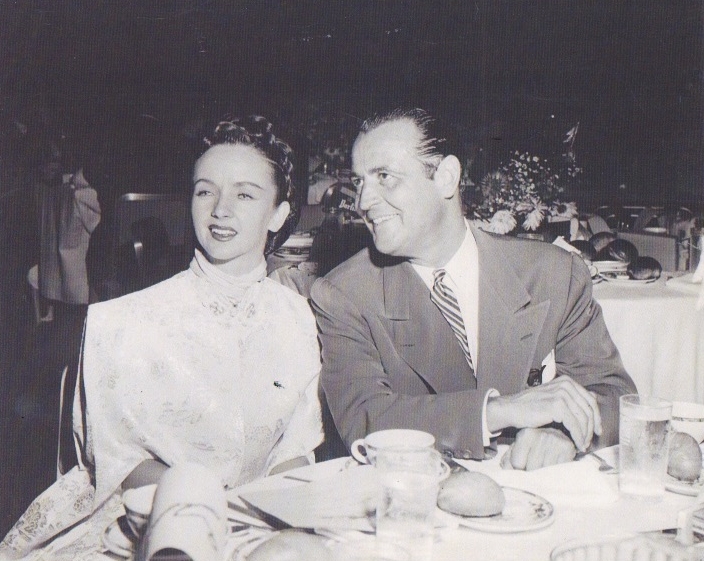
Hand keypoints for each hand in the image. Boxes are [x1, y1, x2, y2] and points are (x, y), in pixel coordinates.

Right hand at [487, 375, 601, 450]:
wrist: (511, 409)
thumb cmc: (531, 406)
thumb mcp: (554, 397)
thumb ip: (573, 397)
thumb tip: (594, 397)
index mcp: (567, 381)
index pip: (590, 401)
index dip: (597, 418)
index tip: (597, 431)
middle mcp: (566, 385)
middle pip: (589, 410)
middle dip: (592, 429)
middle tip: (590, 442)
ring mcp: (561, 394)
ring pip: (583, 419)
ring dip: (585, 435)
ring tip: (582, 445)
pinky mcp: (557, 406)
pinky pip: (574, 425)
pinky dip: (578, 437)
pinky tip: (577, 444)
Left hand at [503, 427, 576, 469]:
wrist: (560, 435)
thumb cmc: (535, 446)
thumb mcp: (519, 449)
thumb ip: (508, 460)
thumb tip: (507, 470)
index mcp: (526, 434)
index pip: (517, 464)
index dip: (519, 469)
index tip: (524, 466)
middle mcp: (541, 435)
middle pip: (532, 468)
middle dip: (532, 473)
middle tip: (536, 468)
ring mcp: (556, 440)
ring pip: (546, 470)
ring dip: (545, 475)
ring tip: (545, 468)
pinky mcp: (568, 448)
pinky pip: (559, 470)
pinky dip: (556, 473)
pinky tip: (555, 467)